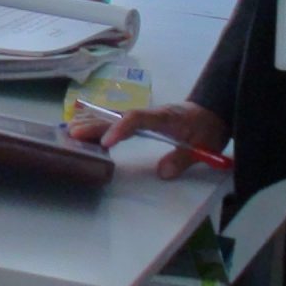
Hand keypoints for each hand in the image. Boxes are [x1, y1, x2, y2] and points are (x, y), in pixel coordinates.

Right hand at [67, 100, 229, 179]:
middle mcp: (150, 113)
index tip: (106, 143)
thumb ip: (182, 159)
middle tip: (73, 134)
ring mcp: (145, 115)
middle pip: (118, 116)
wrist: (215, 112)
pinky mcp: (143, 119)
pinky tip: (86, 127)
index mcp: (164, 117)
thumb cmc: (208, 129)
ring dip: (93, 121)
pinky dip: (100, 122)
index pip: (137, 118)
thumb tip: (162, 173)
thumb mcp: (204, 146)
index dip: (120, 129)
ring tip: (70, 130)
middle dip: (96, 124)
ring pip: (115, 116)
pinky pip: (118, 119)